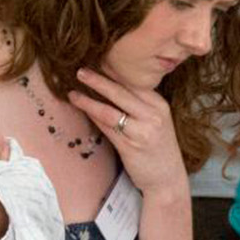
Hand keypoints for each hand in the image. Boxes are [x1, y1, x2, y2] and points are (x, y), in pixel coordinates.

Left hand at [68, 67, 187, 197]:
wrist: (167, 178)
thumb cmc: (158, 148)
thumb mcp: (156, 121)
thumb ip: (139, 104)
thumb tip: (110, 85)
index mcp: (160, 105)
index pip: (133, 82)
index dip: (113, 71)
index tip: (96, 61)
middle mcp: (153, 115)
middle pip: (120, 92)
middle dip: (98, 80)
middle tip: (80, 71)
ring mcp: (143, 131)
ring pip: (109, 110)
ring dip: (88, 101)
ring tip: (72, 93)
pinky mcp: (131, 146)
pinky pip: (107, 128)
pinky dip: (93, 117)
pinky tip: (83, 110)